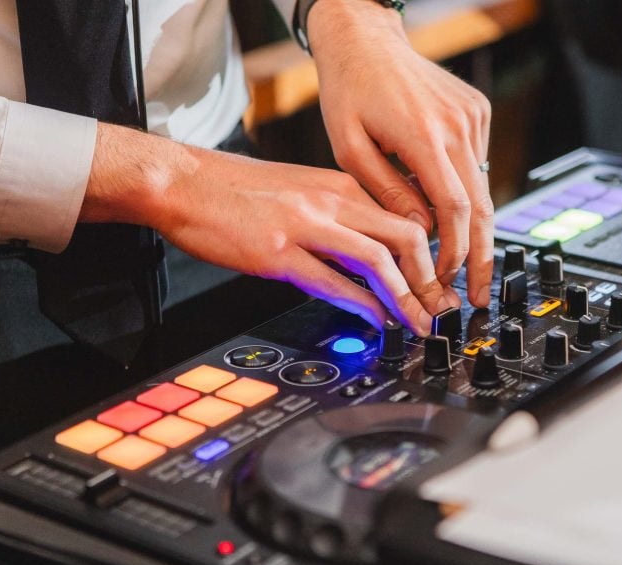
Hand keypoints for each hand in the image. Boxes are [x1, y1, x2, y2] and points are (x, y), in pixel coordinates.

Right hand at [79, 124, 452, 335]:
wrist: (183, 182)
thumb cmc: (235, 191)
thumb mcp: (299, 193)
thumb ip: (337, 220)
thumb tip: (366, 257)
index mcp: (339, 185)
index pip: (404, 217)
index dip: (430, 255)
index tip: (438, 283)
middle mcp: (330, 201)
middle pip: (405, 238)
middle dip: (430, 281)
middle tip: (439, 309)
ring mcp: (306, 226)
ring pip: (378, 260)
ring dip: (406, 299)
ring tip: (416, 324)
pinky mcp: (278, 252)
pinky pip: (334, 282)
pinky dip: (364, 307)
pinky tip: (376, 323)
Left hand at [308, 0, 494, 308]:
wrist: (366, 39)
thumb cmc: (349, 90)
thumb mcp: (350, 147)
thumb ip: (385, 192)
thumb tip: (417, 232)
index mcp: (425, 135)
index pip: (454, 208)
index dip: (455, 251)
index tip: (448, 280)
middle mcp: (458, 125)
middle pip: (482, 206)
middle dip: (480, 256)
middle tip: (478, 293)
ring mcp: (472, 117)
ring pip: (482, 187)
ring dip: (473, 228)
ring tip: (462, 265)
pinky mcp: (476, 112)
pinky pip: (475, 164)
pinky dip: (466, 192)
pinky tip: (445, 209)